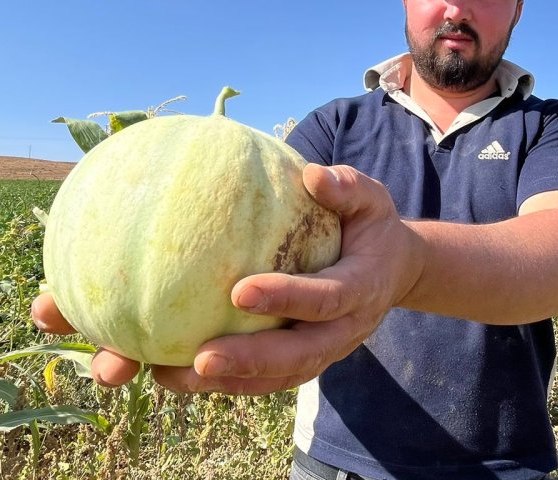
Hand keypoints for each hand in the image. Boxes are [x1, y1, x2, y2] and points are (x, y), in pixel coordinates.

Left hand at [30, 163, 421, 394]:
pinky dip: (217, 381)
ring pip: (273, 378)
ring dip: (222, 383)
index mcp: (361, 289)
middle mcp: (342, 331)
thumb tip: (311, 174)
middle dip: (247, 362)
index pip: (326, 299)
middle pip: (297, 357)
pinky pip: (259, 380)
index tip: (240, 292)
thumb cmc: (370, 226)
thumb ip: (347, 187)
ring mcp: (321, 352)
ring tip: (165, 377)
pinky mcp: (299, 363)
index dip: (287, 298)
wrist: (393, 271)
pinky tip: (165, 373)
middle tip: (198, 358)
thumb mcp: (369, 200)